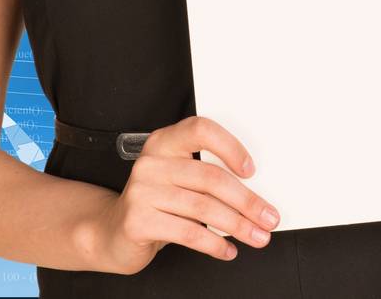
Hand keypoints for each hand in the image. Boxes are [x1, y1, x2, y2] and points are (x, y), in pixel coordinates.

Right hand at [85, 115, 278, 274]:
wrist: (112, 232)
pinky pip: (188, 233)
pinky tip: (227, 249)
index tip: (252, 171)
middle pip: (211, 178)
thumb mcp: (179, 180)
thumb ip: (207, 176)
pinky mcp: (138, 221)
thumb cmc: (156, 203)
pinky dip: (214, 244)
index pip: (201, 131)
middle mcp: (151, 163)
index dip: (230, 147)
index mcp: (165, 142)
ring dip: (238, 225)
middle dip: (247, 201)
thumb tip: (256, 195)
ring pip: (204, 208)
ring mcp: (141, 191)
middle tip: (268, 217)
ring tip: (256, 236)